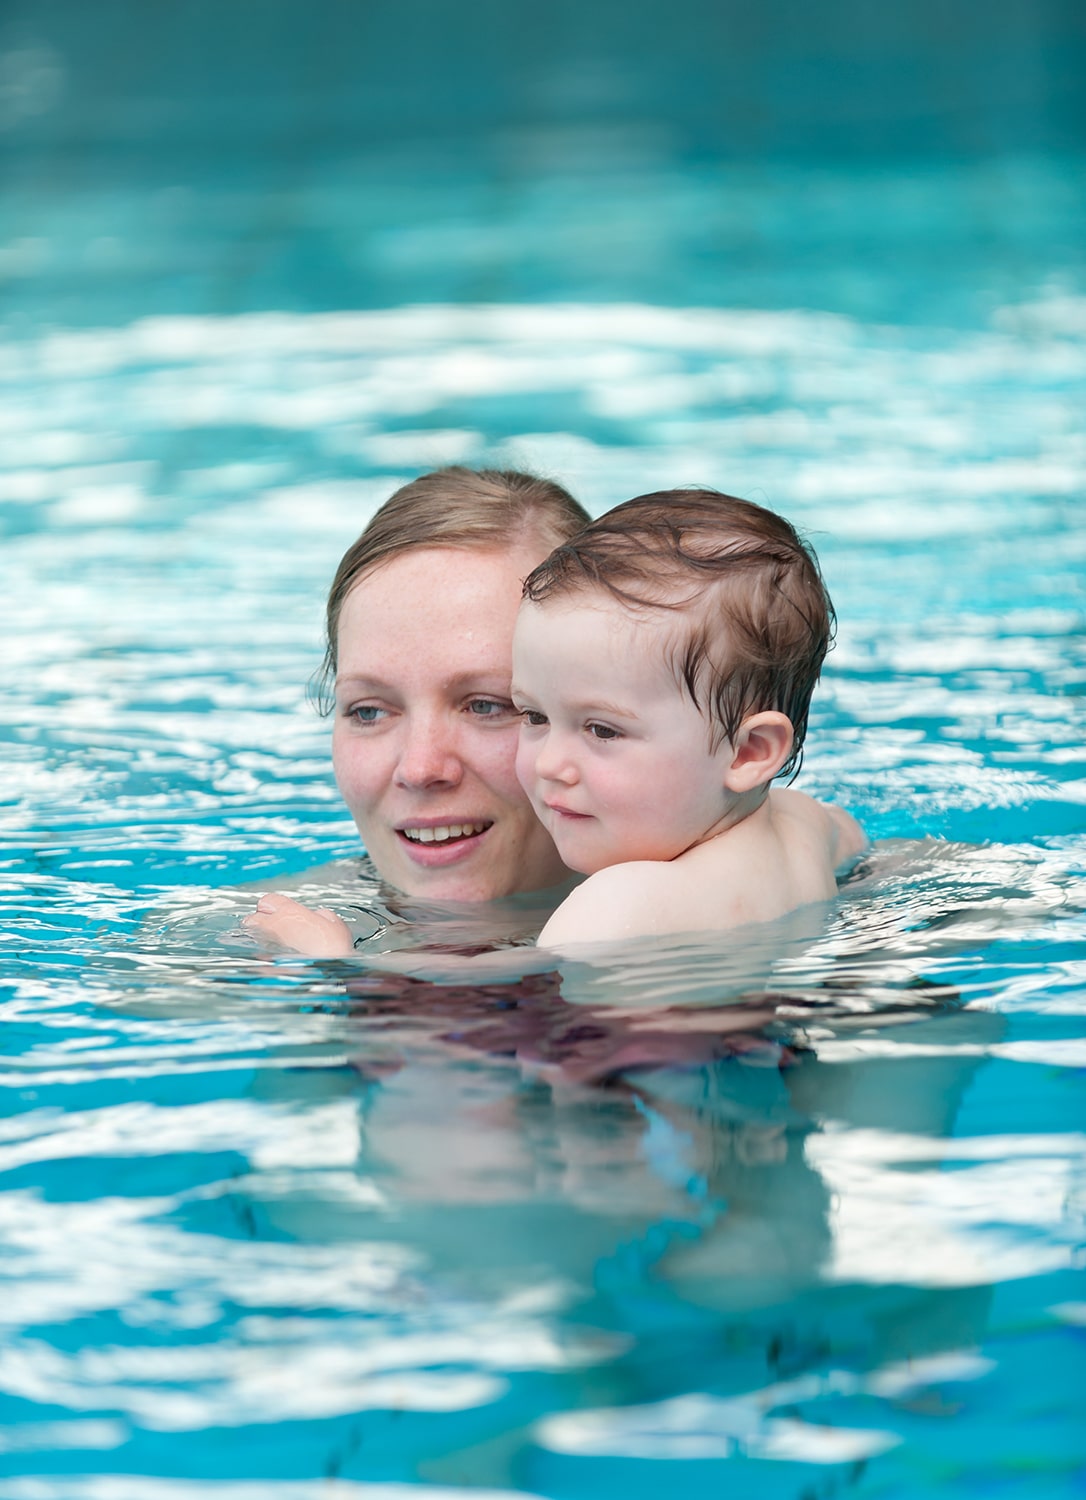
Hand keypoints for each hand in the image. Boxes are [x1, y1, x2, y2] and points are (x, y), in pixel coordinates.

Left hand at [240, 892, 354, 957]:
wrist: (323, 978)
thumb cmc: (331, 952)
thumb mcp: (336, 925)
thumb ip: (322, 916)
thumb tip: (319, 916)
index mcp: (289, 912)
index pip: (268, 900)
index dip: (274, 906)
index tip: (281, 912)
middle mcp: (272, 926)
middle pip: (253, 917)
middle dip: (261, 922)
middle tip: (276, 928)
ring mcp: (265, 946)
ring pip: (252, 937)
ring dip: (261, 939)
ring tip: (276, 946)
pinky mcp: (262, 964)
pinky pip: (258, 956)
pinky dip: (265, 957)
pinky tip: (277, 961)